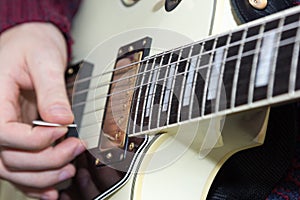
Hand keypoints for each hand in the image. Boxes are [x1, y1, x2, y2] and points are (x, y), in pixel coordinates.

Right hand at [0, 22, 84, 198]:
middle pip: (10, 157)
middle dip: (46, 161)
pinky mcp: (17, 136)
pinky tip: (51, 189)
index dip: (34, 140)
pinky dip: (34, 182)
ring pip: (13, 169)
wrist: (30, 42)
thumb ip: (52, 91)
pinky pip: (18, 167)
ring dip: (42, 177)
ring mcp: (6, 130)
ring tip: (69, 172)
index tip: (62, 132)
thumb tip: (62, 118)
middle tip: (75, 150)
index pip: (4, 132)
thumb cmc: (31, 45)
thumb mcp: (43, 60)